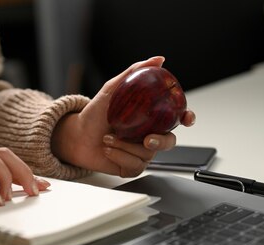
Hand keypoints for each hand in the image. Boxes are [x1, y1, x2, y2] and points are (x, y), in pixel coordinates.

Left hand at [52, 56, 195, 176]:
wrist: (77, 135)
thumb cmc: (95, 114)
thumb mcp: (112, 89)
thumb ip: (134, 72)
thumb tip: (158, 59)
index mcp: (150, 117)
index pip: (176, 117)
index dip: (187, 117)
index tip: (187, 117)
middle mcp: (149, 135)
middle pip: (169, 141)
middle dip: (160, 142)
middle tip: (146, 139)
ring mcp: (141, 153)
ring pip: (148, 155)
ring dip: (125, 146)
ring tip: (108, 138)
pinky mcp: (131, 167)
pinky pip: (134, 166)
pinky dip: (119, 157)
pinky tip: (108, 149)